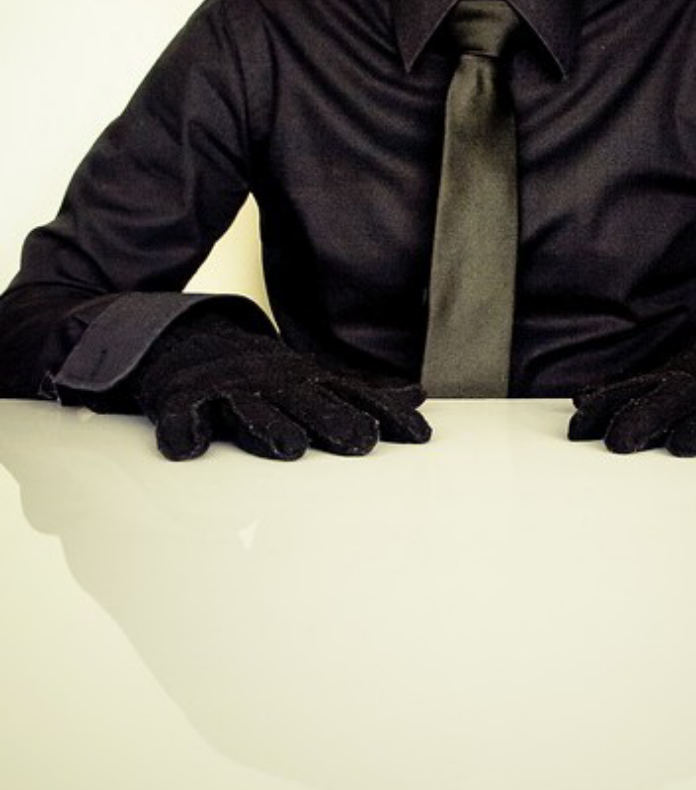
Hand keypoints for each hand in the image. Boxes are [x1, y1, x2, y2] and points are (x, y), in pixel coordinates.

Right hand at [131, 309, 430, 459]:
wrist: (190, 343)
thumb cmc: (263, 376)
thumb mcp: (315, 379)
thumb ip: (363, 395)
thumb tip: (419, 396)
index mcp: (305, 381)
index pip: (353, 399)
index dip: (386, 416)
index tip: (419, 435)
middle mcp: (272, 383)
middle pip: (306, 403)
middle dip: (334, 420)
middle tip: (362, 441)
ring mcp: (227, 390)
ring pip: (251, 410)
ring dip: (270, 426)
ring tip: (289, 445)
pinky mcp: (181, 399)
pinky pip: (181, 415)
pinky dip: (184, 430)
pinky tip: (190, 447)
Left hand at [568, 330, 695, 457]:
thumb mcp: (679, 377)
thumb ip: (633, 393)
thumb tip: (581, 399)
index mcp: (685, 378)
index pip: (640, 392)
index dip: (609, 409)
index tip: (579, 430)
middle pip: (677, 398)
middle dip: (646, 418)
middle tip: (620, 443)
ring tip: (685, 445)